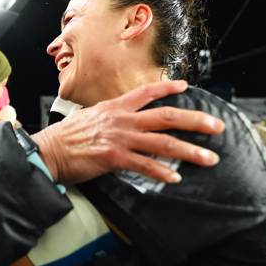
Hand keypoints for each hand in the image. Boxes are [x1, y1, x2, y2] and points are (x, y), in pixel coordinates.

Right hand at [32, 80, 224, 183]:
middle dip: (196, 121)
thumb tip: (125, 121)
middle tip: (217, 126)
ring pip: (163, 143)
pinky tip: (175, 177)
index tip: (186, 87)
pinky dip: (162, 172)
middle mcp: (121, 119)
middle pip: (166, 117)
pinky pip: (144, 165)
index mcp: (115, 107)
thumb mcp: (90, 117)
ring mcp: (119, 138)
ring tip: (209, 158)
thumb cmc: (66, 137)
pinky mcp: (114, 157)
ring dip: (190, 151)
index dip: (168, 89)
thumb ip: (111, 118)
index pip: (146, 93)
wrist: (48, 150)